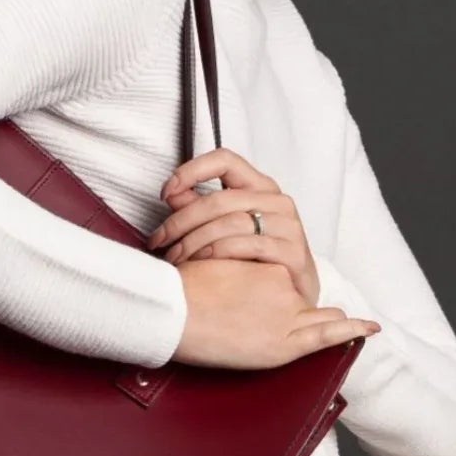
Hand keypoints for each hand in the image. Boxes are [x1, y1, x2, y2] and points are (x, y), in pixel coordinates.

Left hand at [146, 146, 322, 305]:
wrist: (296, 295)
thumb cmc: (258, 258)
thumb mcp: (227, 228)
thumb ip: (199, 208)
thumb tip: (171, 194)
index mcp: (260, 187)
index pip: (224, 160)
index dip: (191, 170)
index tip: (166, 192)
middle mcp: (277, 201)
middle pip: (218, 200)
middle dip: (180, 221)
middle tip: (159, 240)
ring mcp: (289, 226)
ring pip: (230, 223)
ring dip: (194, 242)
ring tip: (176, 259)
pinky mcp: (294, 252)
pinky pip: (249, 246)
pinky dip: (219, 253)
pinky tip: (203, 264)